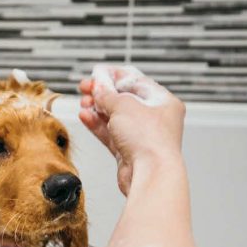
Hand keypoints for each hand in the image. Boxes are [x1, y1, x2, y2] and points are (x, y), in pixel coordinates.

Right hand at [78, 64, 185, 194]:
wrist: (150, 174)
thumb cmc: (149, 140)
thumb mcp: (124, 106)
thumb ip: (107, 95)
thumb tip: (98, 86)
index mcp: (163, 102)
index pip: (136, 82)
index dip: (114, 76)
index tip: (97, 73)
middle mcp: (155, 119)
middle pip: (124, 100)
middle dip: (102, 94)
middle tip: (86, 88)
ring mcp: (142, 136)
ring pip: (115, 118)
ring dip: (97, 109)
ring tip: (83, 102)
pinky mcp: (129, 152)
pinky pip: (110, 134)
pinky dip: (97, 125)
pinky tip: (85, 117)